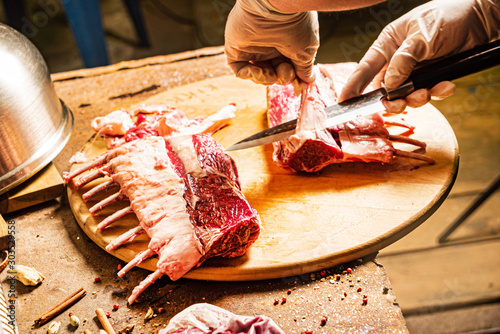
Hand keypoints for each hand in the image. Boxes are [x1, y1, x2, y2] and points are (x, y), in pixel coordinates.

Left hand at [224, 0, 318, 88]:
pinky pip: (239, 69)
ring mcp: (252, 46)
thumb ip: (305, 68)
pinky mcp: (237, 48)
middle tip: (286, 74)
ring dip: (266, 79)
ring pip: (258, 74)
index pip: (288, 67)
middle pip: (273, 72)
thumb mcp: (306, 50)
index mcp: (287, 43)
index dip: (293, 77)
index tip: (300, 83)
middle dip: (281, 78)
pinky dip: (249, 75)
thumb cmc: (296, 24)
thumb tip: (308, 81)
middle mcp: (270, 44)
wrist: (277, 5)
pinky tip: (258, 71)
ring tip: (272, 74)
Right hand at [339, 0, 499, 111]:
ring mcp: (414, 69)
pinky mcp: (431, 76)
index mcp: (388, 44)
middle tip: (402, 103)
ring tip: (429, 91)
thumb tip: (389, 85)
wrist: (479, 17)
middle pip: (385, 89)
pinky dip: (437, 93)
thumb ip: (403, 62)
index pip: (365, 68)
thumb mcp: (421, 37)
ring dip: (417, 98)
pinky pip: (428, 92)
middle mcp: (398, 59)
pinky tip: (446, 84)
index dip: (353, 86)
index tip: (344, 102)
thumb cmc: (446, 17)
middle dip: (394, 100)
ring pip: (406, 95)